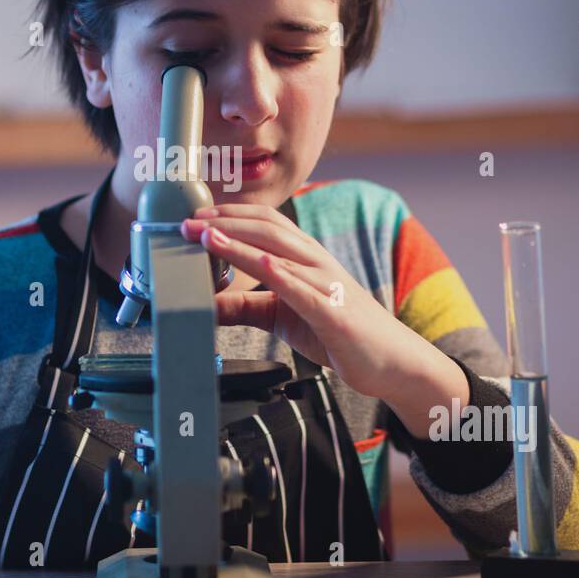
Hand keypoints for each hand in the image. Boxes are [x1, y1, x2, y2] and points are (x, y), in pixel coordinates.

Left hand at [180, 202, 449, 404]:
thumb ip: (245, 306)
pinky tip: (259, 263)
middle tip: (187, 223)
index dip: (228, 215)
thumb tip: (204, 303)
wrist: (391, 362)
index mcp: (305, 258)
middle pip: (268, 228)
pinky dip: (280, 273)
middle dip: (224, 222)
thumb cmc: (338, 333)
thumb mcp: (281, 316)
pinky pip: (305, 289)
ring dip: (240, 242)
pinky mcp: (335, 313)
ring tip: (208, 235)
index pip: (264, 223)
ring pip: (281, 252)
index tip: (193, 217)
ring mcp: (327, 285)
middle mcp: (316, 262)